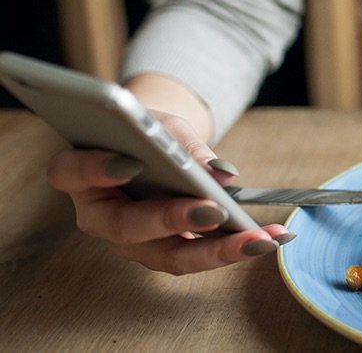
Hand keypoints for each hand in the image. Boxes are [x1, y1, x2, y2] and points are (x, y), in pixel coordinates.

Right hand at [44, 110, 290, 274]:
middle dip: (173, 220)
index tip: (131, 163)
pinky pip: (198, 255)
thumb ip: (184, 146)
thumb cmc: (147, 132)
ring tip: (262, 239)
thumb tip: (221, 174)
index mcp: (80, 174)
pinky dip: (236, 247)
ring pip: (169, 256)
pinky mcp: (164, 250)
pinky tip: (271, 237)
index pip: (72, 172)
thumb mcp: (163, 125)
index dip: (96, 169)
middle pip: (127, 227)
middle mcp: (100, 215)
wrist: (151, 147)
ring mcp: (131, 241)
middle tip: (214, 212)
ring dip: (220, 249)